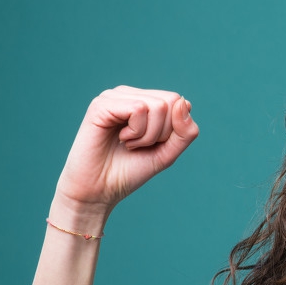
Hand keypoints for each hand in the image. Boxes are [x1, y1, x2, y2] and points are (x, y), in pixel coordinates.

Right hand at [53, 87, 199, 213]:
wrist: (99, 190)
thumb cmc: (130, 171)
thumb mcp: (167, 153)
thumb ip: (185, 131)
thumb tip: (183, 102)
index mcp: (143, 101)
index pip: (178, 102)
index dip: (174, 130)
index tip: (152, 145)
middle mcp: (129, 94)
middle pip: (170, 101)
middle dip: (162, 133)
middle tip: (139, 145)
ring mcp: (114, 97)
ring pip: (157, 106)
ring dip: (148, 135)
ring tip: (128, 144)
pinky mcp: (101, 105)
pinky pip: (138, 109)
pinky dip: (136, 132)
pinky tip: (121, 140)